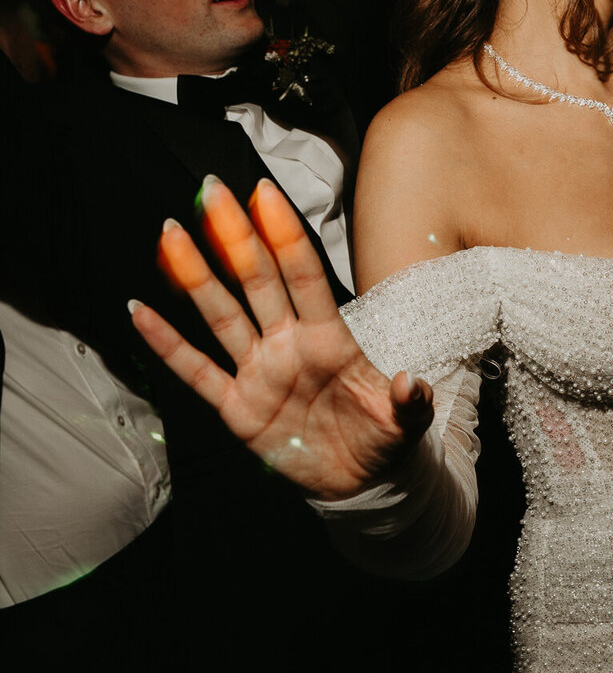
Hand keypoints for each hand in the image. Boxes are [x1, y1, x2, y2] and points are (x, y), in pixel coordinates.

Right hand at [130, 176, 432, 500]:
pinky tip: (141, 312)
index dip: (285, 235)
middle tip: (211, 191)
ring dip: (195, 276)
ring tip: (170, 235)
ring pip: (221, 315)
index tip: (265, 193)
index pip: (304, 275)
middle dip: (235, 236)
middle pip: (257, 281)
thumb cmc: (383, 438)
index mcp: (330, 339)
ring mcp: (260, 373)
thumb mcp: (405, 422)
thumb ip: (408, 401)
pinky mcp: (238, 407)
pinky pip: (196, 370)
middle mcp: (289, 345)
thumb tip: (410, 382)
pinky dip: (167, 344)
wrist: (360, 481)